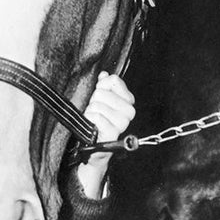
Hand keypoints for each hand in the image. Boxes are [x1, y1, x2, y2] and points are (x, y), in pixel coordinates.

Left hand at [77, 72, 135, 196]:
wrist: (94, 145)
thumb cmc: (98, 121)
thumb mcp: (101, 100)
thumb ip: (103, 85)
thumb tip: (104, 74)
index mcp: (128, 101)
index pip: (114, 80)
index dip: (102, 86)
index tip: (99, 94)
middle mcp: (129, 112)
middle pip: (103, 92)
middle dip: (94, 100)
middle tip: (95, 110)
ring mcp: (122, 122)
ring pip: (98, 105)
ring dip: (91, 111)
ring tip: (93, 119)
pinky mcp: (113, 132)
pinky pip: (96, 117)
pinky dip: (90, 120)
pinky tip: (93, 126)